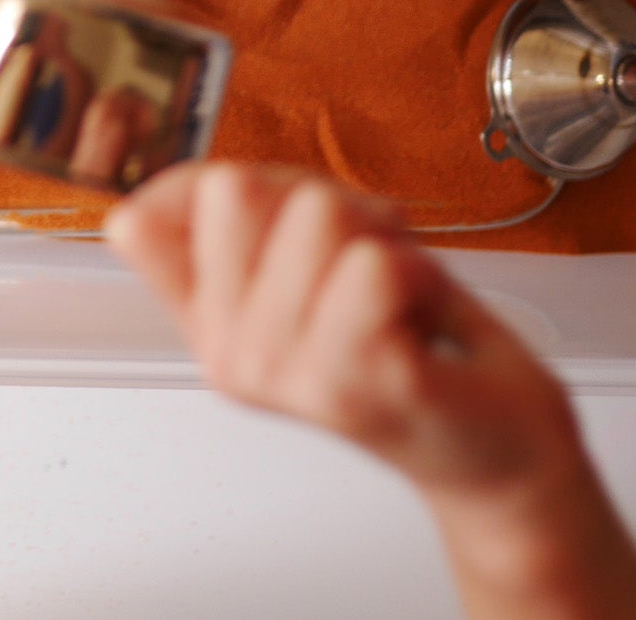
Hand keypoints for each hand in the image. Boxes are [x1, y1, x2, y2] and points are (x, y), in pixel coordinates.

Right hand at [107, 164, 635, 619]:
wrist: (502, 449)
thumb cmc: (413, 343)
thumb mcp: (306, 272)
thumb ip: (236, 227)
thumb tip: (133, 211)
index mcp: (209, 325)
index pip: (142, 220)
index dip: (219, 185)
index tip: (289, 221)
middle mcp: (230, 355)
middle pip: (240, 186)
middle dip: (320, 202)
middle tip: (366, 265)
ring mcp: (288, 374)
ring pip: (315, 213)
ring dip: (381, 238)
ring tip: (399, 297)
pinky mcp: (356, 383)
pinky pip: (375, 263)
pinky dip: (419, 270)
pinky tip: (421, 323)